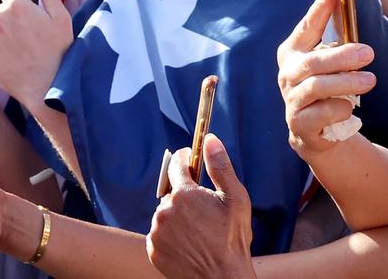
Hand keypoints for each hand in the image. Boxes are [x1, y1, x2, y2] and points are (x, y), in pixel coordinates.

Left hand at [147, 135, 255, 278]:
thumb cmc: (232, 240)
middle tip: (203, 210)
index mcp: (184, 194)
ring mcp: (156, 230)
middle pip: (171, 192)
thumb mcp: (235, 199)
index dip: (185, 158)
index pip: (177, 164)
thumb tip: (210, 140)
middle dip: (185, 196)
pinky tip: (187, 243)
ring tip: (197, 231)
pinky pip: (159, 234)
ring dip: (177, 217)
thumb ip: (220, 166)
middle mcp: (165, 209)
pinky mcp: (152, 248)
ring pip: (165, 214)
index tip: (189, 158)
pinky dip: (170, 235)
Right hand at [275, 0, 376, 158]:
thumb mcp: (330, 62)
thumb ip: (333, 35)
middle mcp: (287, 74)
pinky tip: (350, 107)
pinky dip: (340, 108)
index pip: (305, 29)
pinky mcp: (299, 123)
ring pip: (317, 87)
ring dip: (346, 82)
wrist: (317, 130)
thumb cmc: (326, 87)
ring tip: (370, 80)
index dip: (318, 11)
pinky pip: (321, 113)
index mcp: (293, 53)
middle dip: (341, 56)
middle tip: (369, 53)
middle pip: (312, 62)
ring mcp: (290, 99)